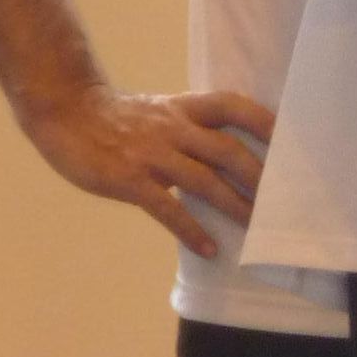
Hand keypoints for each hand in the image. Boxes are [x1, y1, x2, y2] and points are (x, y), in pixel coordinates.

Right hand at [20, 85, 274, 254]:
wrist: (66, 114)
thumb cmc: (118, 118)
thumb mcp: (161, 112)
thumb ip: (191, 129)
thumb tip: (231, 157)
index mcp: (183, 108)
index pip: (232, 106)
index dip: (262, 121)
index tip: (290, 139)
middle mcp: (173, 128)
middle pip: (227, 150)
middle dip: (259, 176)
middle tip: (284, 199)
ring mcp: (152, 154)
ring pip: (204, 180)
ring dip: (234, 205)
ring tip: (256, 227)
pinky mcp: (130, 179)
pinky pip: (168, 209)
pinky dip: (191, 231)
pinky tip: (208, 249)